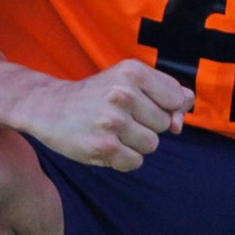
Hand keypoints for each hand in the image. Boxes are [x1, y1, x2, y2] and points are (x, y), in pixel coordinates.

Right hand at [27, 60, 190, 169]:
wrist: (49, 108)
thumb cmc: (96, 95)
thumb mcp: (128, 80)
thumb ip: (164, 92)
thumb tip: (184, 114)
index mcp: (132, 72)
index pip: (176, 97)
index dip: (167, 106)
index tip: (146, 105)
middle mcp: (122, 94)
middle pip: (165, 124)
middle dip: (148, 124)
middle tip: (122, 117)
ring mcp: (113, 122)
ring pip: (152, 144)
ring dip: (136, 143)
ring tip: (114, 131)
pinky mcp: (104, 147)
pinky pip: (135, 162)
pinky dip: (124, 158)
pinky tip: (107, 145)